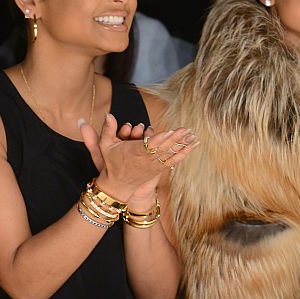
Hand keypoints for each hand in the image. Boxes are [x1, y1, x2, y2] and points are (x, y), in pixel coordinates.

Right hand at [79, 114, 196, 200]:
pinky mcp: (160, 168)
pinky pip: (174, 160)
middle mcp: (146, 159)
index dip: (159, 139)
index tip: (168, 132)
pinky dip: (184, 153)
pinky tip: (193, 145)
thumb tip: (108, 113)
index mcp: (134, 152)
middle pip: (164, 149)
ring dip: (183, 145)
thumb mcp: (105, 145)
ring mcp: (155, 165)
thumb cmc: (112, 162)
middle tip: (187, 129)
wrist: (118, 185)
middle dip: (176, 139)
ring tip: (194, 136)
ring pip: (171, 154)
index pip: (149, 145)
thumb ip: (107, 129)